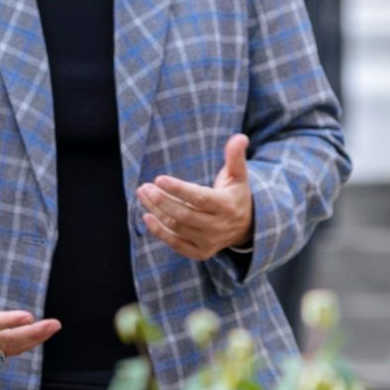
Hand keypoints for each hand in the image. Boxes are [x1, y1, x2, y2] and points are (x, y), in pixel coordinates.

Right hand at [0, 258, 58, 358]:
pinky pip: (4, 353)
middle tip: (54, 324)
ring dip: (32, 340)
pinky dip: (22, 346)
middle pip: (5, 341)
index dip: (7, 321)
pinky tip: (38, 337)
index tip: (28, 315)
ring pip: (8, 349)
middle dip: (32, 334)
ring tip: (52, 328)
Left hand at [136, 133, 255, 259]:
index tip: (159, 178)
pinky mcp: (200, 252)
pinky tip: (147, 217)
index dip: (178, 189)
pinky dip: (160, 233)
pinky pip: (176, 244)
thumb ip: (235, 156)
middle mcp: (219, 227)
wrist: (246, 227)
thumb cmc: (236, 194)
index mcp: (227, 206)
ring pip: (177, 227)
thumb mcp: (239, 175)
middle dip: (161, 201)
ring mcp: (209, 242)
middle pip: (184, 215)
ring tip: (143, 195)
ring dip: (156, 212)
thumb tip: (240, 137)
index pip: (200, 198)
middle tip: (145, 188)